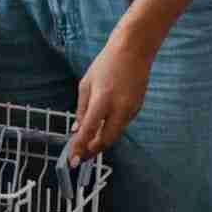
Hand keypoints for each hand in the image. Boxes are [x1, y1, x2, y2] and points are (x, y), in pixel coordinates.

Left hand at [67, 37, 155, 165]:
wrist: (133, 51)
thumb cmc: (106, 64)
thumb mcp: (86, 84)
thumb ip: (81, 108)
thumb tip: (77, 129)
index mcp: (103, 99)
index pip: (89, 130)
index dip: (80, 147)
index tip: (73, 161)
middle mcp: (119, 108)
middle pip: (107, 139)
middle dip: (93, 150)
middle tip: (82, 156)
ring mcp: (131, 109)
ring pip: (115, 133)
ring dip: (102, 141)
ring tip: (89, 144)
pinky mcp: (137, 109)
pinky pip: (122, 124)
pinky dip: (111, 129)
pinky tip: (103, 128)